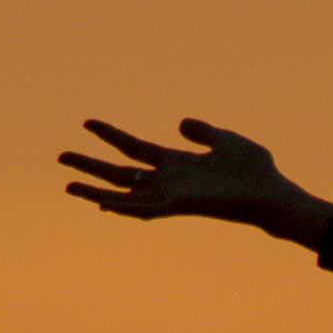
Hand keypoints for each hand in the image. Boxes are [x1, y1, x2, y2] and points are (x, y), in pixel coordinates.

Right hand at [58, 117, 332, 241]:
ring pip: (124, 196)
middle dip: (91, 166)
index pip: (135, 148)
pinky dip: (124, 208)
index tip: (87, 122)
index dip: (111, 135)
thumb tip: (181, 124)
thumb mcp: (225, 140)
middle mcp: (168, 182)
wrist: (272, 194)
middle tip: (60, 157)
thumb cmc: (255, 171)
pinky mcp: (180, 206)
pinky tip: (102, 205)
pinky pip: (145, 210)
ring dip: (96, 192)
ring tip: (67, 186)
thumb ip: (202, 132)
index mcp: (176, 164)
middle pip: (120, 174)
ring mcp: (172, 196)